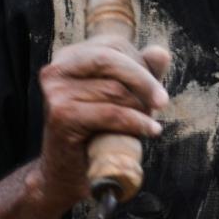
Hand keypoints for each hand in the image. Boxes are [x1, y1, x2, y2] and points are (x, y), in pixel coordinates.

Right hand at [37, 39, 171, 206]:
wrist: (70, 173)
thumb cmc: (99, 131)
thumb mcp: (125, 96)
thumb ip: (142, 72)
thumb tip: (160, 52)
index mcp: (69, 57)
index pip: (113, 45)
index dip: (140, 64)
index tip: (155, 88)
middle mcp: (56, 69)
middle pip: (111, 59)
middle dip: (144, 80)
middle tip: (163, 102)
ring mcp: (56, 92)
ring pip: (114, 89)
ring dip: (140, 108)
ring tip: (148, 122)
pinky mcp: (61, 116)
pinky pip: (111, 113)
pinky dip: (136, 123)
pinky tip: (151, 131)